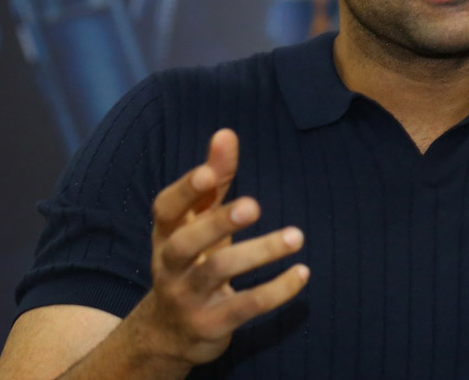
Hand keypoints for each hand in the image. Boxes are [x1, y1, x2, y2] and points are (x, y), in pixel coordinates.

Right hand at [128, 128, 309, 369]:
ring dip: (259, 252)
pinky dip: (275, 290)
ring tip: (297, 236)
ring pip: (218, 273)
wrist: (167, 334)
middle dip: (219, 223)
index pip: (166, 208)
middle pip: (186, 243)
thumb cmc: (190, 261)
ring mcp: (187, 297)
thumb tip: (226, 133)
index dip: (185, 191)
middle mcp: (170, 265)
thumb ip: (213, 180)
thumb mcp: (196, 223)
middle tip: (254, 205)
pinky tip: (302, 274)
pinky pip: (244, 306)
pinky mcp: (211, 324)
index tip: (210, 174)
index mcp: (166, 233)